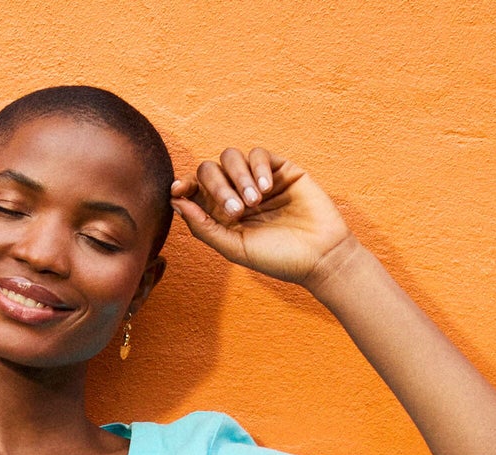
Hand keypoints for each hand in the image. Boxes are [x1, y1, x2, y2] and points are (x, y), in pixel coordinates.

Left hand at [170, 148, 351, 287]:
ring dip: (238, 177)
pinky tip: (266, 188)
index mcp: (222, 216)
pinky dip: (257, 167)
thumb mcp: (235, 248)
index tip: (178, 189)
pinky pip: (258, 153)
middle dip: (217, 187)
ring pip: (231, 158)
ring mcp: (258, 180)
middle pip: (210, 171)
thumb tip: (175, 201)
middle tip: (237, 210)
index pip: (195, 191)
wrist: (320, 255)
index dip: (184, 185)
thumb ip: (204, 227)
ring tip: (255, 202)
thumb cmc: (278, 259)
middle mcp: (237, 195)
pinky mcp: (280, 169)